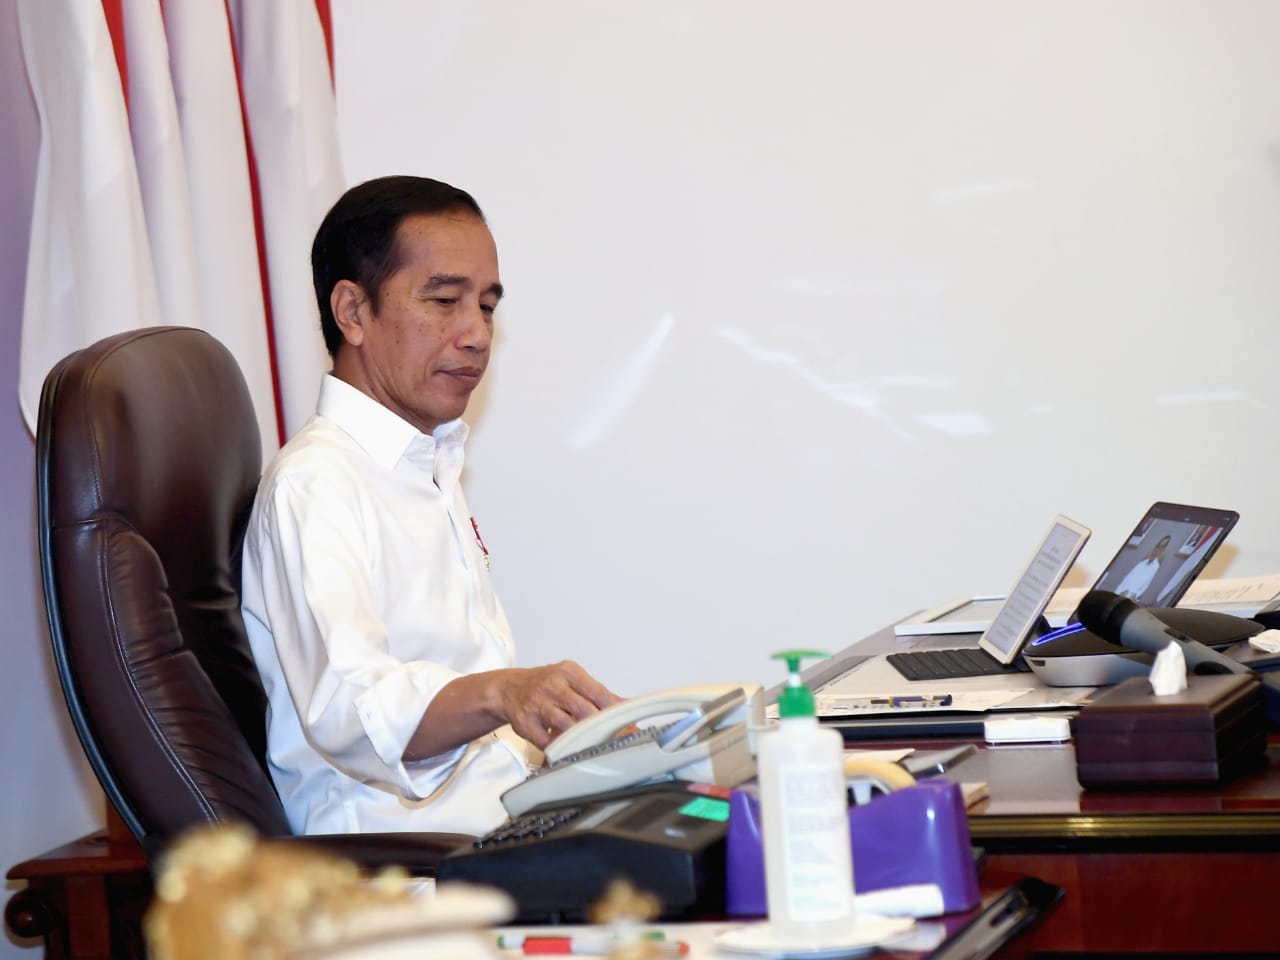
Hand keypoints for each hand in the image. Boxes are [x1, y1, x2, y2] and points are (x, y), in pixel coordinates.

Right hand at [500, 660, 620, 749]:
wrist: (509, 688)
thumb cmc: (546, 685)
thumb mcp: (572, 680)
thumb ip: (597, 693)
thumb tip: (627, 705)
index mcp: (568, 672)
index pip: (597, 692)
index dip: (613, 710)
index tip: (625, 723)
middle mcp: (552, 685)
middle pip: (584, 709)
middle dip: (599, 726)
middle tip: (610, 739)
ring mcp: (537, 703)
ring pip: (565, 725)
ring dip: (579, 738)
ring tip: (590, 745)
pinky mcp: (526, 723)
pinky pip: (546, 741)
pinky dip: (558, 748)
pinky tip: (565, 749)